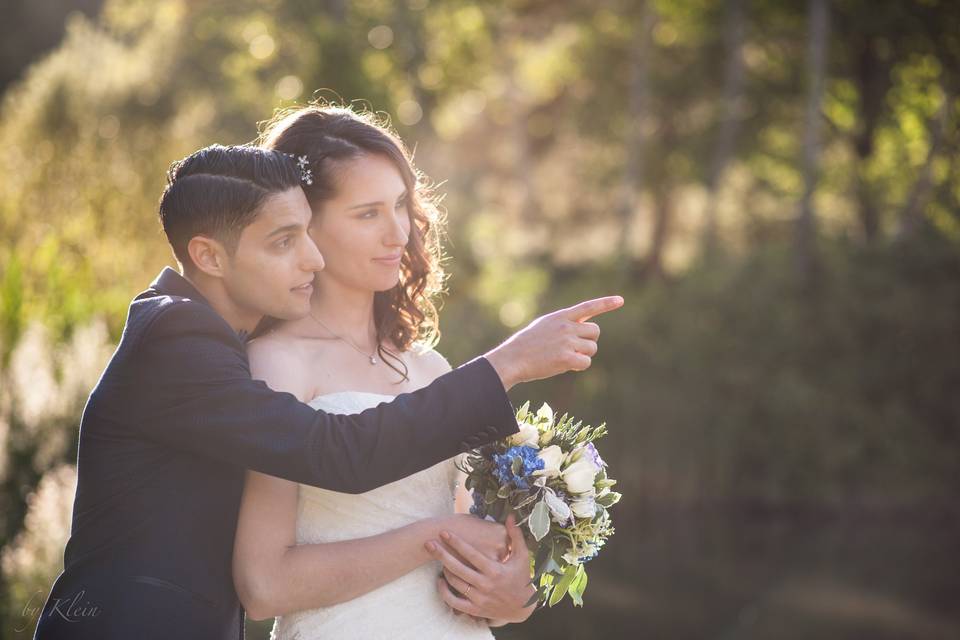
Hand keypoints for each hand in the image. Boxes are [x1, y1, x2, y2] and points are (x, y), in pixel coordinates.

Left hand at [425, 513, 535, 624]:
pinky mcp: (475, 610)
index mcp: (495, 570)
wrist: (523, 607)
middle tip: (428, 543)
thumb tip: (510, 516)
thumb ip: (515, 536)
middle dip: (441, 554)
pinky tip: (440, 581)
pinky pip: (454, 602)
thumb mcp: (522, 556)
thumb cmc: (521, 578)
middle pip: (457, 568)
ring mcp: (479, 598)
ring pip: (454, 583)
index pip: (471, 554)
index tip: (444, 532)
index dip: (456, 542)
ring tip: (437, 557)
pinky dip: (444, 592)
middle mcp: (485, 585)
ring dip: (443, 569)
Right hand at [484, 296, 623, 389]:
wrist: (512, 358)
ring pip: (592, 348)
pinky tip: (566, 366)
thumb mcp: (544, 325)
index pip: (588, 307)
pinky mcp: (566, 358)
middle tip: (575, 348)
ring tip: (566, 357)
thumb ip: (564, 324)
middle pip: (595, 332)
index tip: (621, 300)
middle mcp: (566, 326)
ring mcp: (567, 342)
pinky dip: (579, 366)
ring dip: (584, 355)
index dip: (606, 303)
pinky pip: (585, 362)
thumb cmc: (526, 345)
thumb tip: (584, 329)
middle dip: (589, 341)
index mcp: (561, 316)